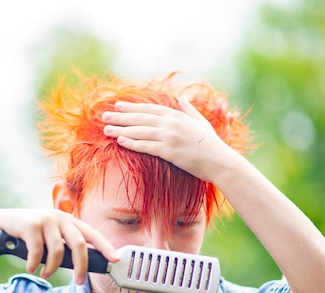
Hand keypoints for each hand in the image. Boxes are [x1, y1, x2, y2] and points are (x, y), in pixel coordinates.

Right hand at [0, 209, 118, 284]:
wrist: (0, 224)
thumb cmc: (29, 235)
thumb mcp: (50, 236)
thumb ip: (65, 244)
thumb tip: (82, 266)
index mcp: (69, 220)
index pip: (92, 234)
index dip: (105, 247)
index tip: (116, 259)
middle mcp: (60, 217)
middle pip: (79, 245)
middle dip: (81, 266)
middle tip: (79, 282)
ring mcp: (46, 219)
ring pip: (58, 251)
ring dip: (52, 268)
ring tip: (45, 274)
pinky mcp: (31, 224)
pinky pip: (38, 251)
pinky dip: (36, 264)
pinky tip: (31, 268)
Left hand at [102, 98, 236, 182]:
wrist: (220, 162)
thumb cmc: (212, 144)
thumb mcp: (201, 123)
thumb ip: (189, 111)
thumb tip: (182, 99)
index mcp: (178, 116)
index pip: (150, 109)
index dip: (132, 107)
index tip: (118, 106)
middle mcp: (172, 123)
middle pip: (141, 118)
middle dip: (121, 117)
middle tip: (104, 116)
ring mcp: (170, 137)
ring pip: (140, 131)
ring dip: (121, 129)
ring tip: (106, 129)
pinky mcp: (169, 151)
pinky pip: (146, 146)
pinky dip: (132, 143)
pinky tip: (120, 141)